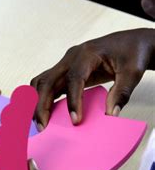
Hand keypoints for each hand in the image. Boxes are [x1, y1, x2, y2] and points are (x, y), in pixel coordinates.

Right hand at [31, 28, 154, 129]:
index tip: (75, 120)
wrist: (131, 43)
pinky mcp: (64, 71)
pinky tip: (42, 114)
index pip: (74, 79)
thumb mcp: (133, 72)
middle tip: (43, 127)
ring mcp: (64, 64)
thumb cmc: (132, 53)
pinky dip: (40, 99)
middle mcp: (70, 58)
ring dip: (36, 102)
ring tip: (39, 122)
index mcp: (87, 54)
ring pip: (41, 82)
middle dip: (41, 105)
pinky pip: (46, 84)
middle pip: (47, 81)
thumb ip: (122, 92)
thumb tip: (109, 114)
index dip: (72, 101)